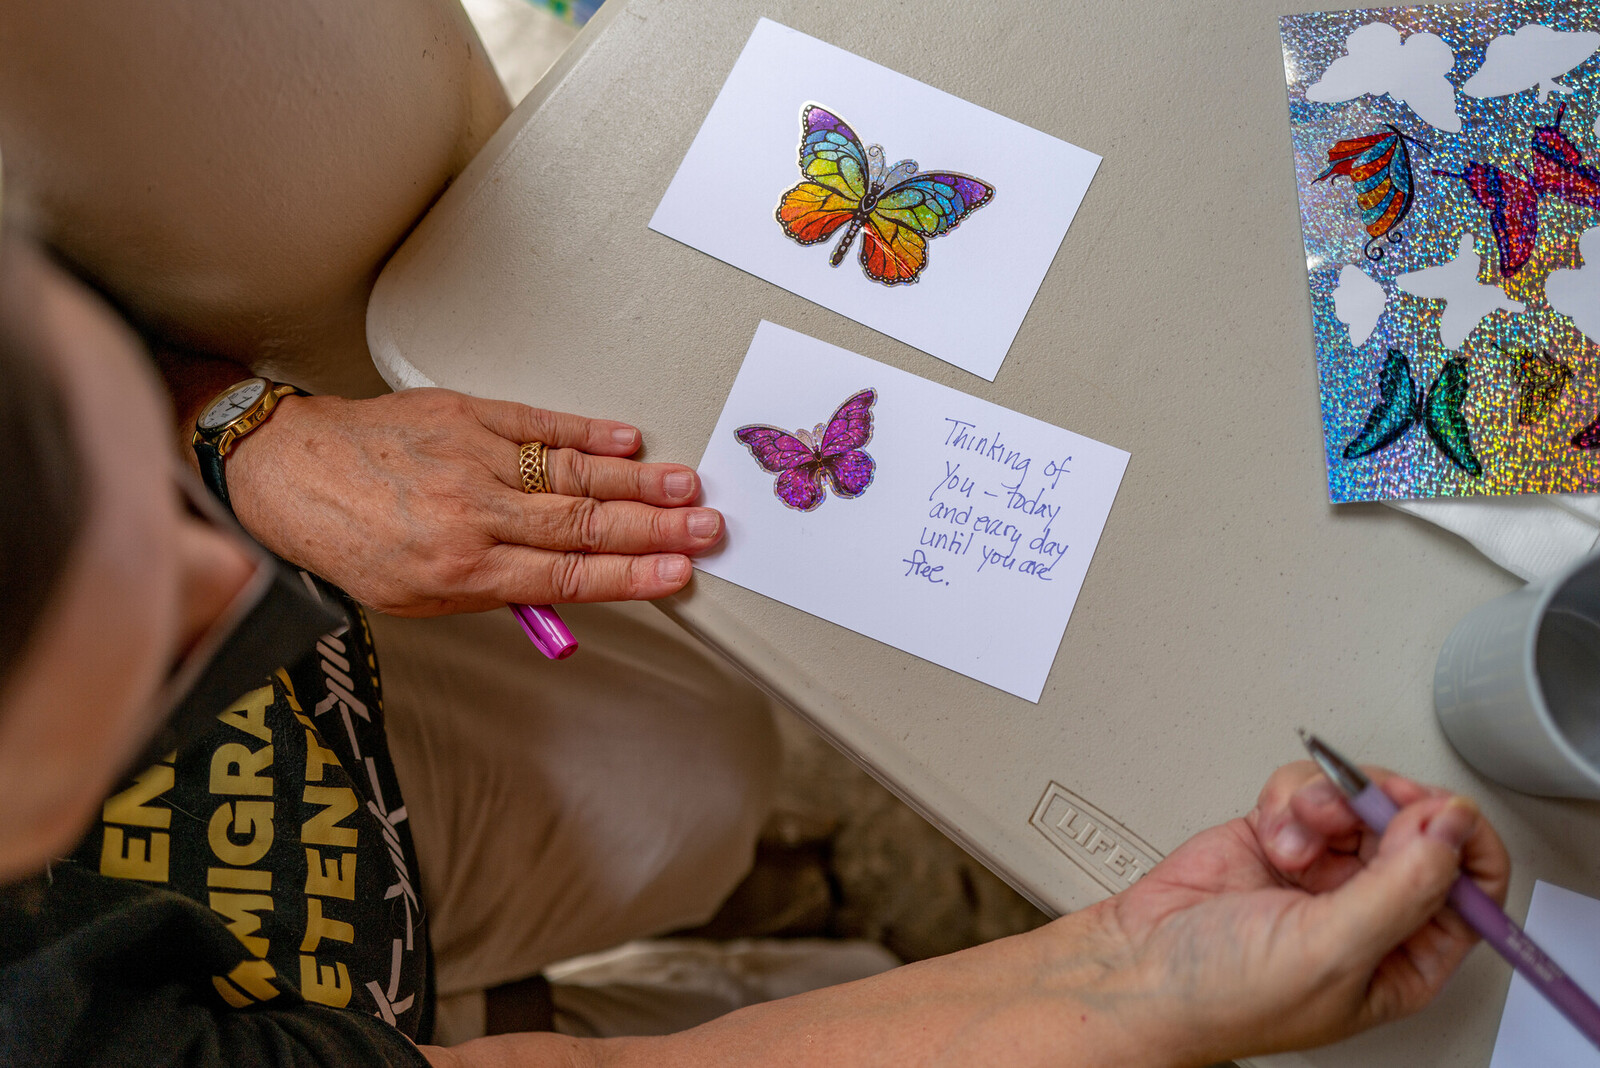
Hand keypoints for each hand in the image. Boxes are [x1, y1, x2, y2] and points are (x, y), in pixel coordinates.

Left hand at [225, 388, 721, 614]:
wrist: (289, 473)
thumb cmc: (349, 541)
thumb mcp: (417, 598)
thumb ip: (494, 588)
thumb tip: (567, 583)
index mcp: (461, 569)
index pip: (568, 575)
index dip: (631, 575)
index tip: (677, 573)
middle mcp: (472, 514)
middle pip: (583, 523)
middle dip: (654, 528)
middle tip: (705, 528)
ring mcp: (471, 459)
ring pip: (571, 474)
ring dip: (636, 483)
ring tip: (686, 487)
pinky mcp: (464, 414)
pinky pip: (538, 424)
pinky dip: (587, 433)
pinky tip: (628, 441)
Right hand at [1080, 761, 1509, 1065]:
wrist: (1137, 966)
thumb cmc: (1224, 996)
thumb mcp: (1333, 951)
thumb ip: (1404, 887)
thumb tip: (1454, 825)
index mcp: (1407, 957)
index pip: (1473, 885)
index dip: (1459, 838)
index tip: (1430, 814)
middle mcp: (1373, 910)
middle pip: (1417, 827)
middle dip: (1382, 809)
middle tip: (1354, 808)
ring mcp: (1326, 869)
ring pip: (1361, 798)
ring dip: (1328, 802)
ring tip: (1296, 832)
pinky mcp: (1284, 834)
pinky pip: (1311, 788)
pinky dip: (1290, 798)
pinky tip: (1272, 831)